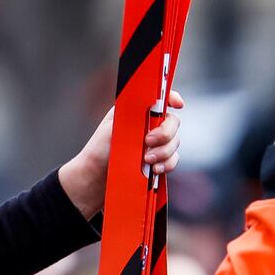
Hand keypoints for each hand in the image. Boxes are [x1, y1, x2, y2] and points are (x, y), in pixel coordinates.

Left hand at [58, 90, 184, 218]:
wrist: (96, 176)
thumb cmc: (101, 148)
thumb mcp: (114, 125)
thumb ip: (135, 114)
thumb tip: (152, 105)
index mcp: (138, 111)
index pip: (161, 98)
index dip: (173, 98)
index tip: (178, 104)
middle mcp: (150, 125)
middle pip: (173, 121)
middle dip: (165, 133)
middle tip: (148, 142)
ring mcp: (156, 143)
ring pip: (174, 142)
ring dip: (163, 152)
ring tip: (146, 160)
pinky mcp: (159, 161)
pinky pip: (173, 160)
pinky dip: (166, 164)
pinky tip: (154, 169)